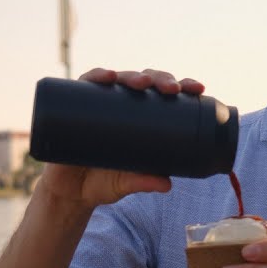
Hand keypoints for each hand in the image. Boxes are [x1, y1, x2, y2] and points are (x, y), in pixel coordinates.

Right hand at [38, 68, 205, 207]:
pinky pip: (85, 85)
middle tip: (171, 88)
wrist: (68, 192)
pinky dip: (96, 76)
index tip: (197, 88)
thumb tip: (167, 185)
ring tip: (142, 83)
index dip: (181, 87)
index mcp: (141, 118)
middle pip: (144, 81)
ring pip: (119, 78)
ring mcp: (99, 104)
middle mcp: (121, 106)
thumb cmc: (102, 183)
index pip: (163, 95)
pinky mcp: (75, 106)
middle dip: (160, 79)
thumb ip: (144, 183)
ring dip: (132, 75)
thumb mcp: (126, 184)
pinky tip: (107, 76)